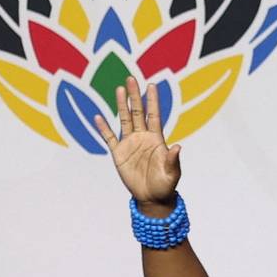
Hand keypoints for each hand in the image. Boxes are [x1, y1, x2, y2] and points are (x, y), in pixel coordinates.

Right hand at [93, 76, 180, 206]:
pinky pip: (109, 138)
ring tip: (119, 89)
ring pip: (124, 120)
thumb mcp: (172, 173)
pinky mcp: (118, 154)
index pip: (154, 115)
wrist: (152, 198)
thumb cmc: (165, 185)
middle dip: (135, 96)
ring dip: (121, 105)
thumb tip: (178, 146)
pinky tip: (98, 117)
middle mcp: (142, 137)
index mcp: (156, 139)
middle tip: (131, 79)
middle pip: (137, 112)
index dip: (153, 101)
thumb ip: (173, 159)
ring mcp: (130, 144)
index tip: (152, 85)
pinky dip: (103, 128)